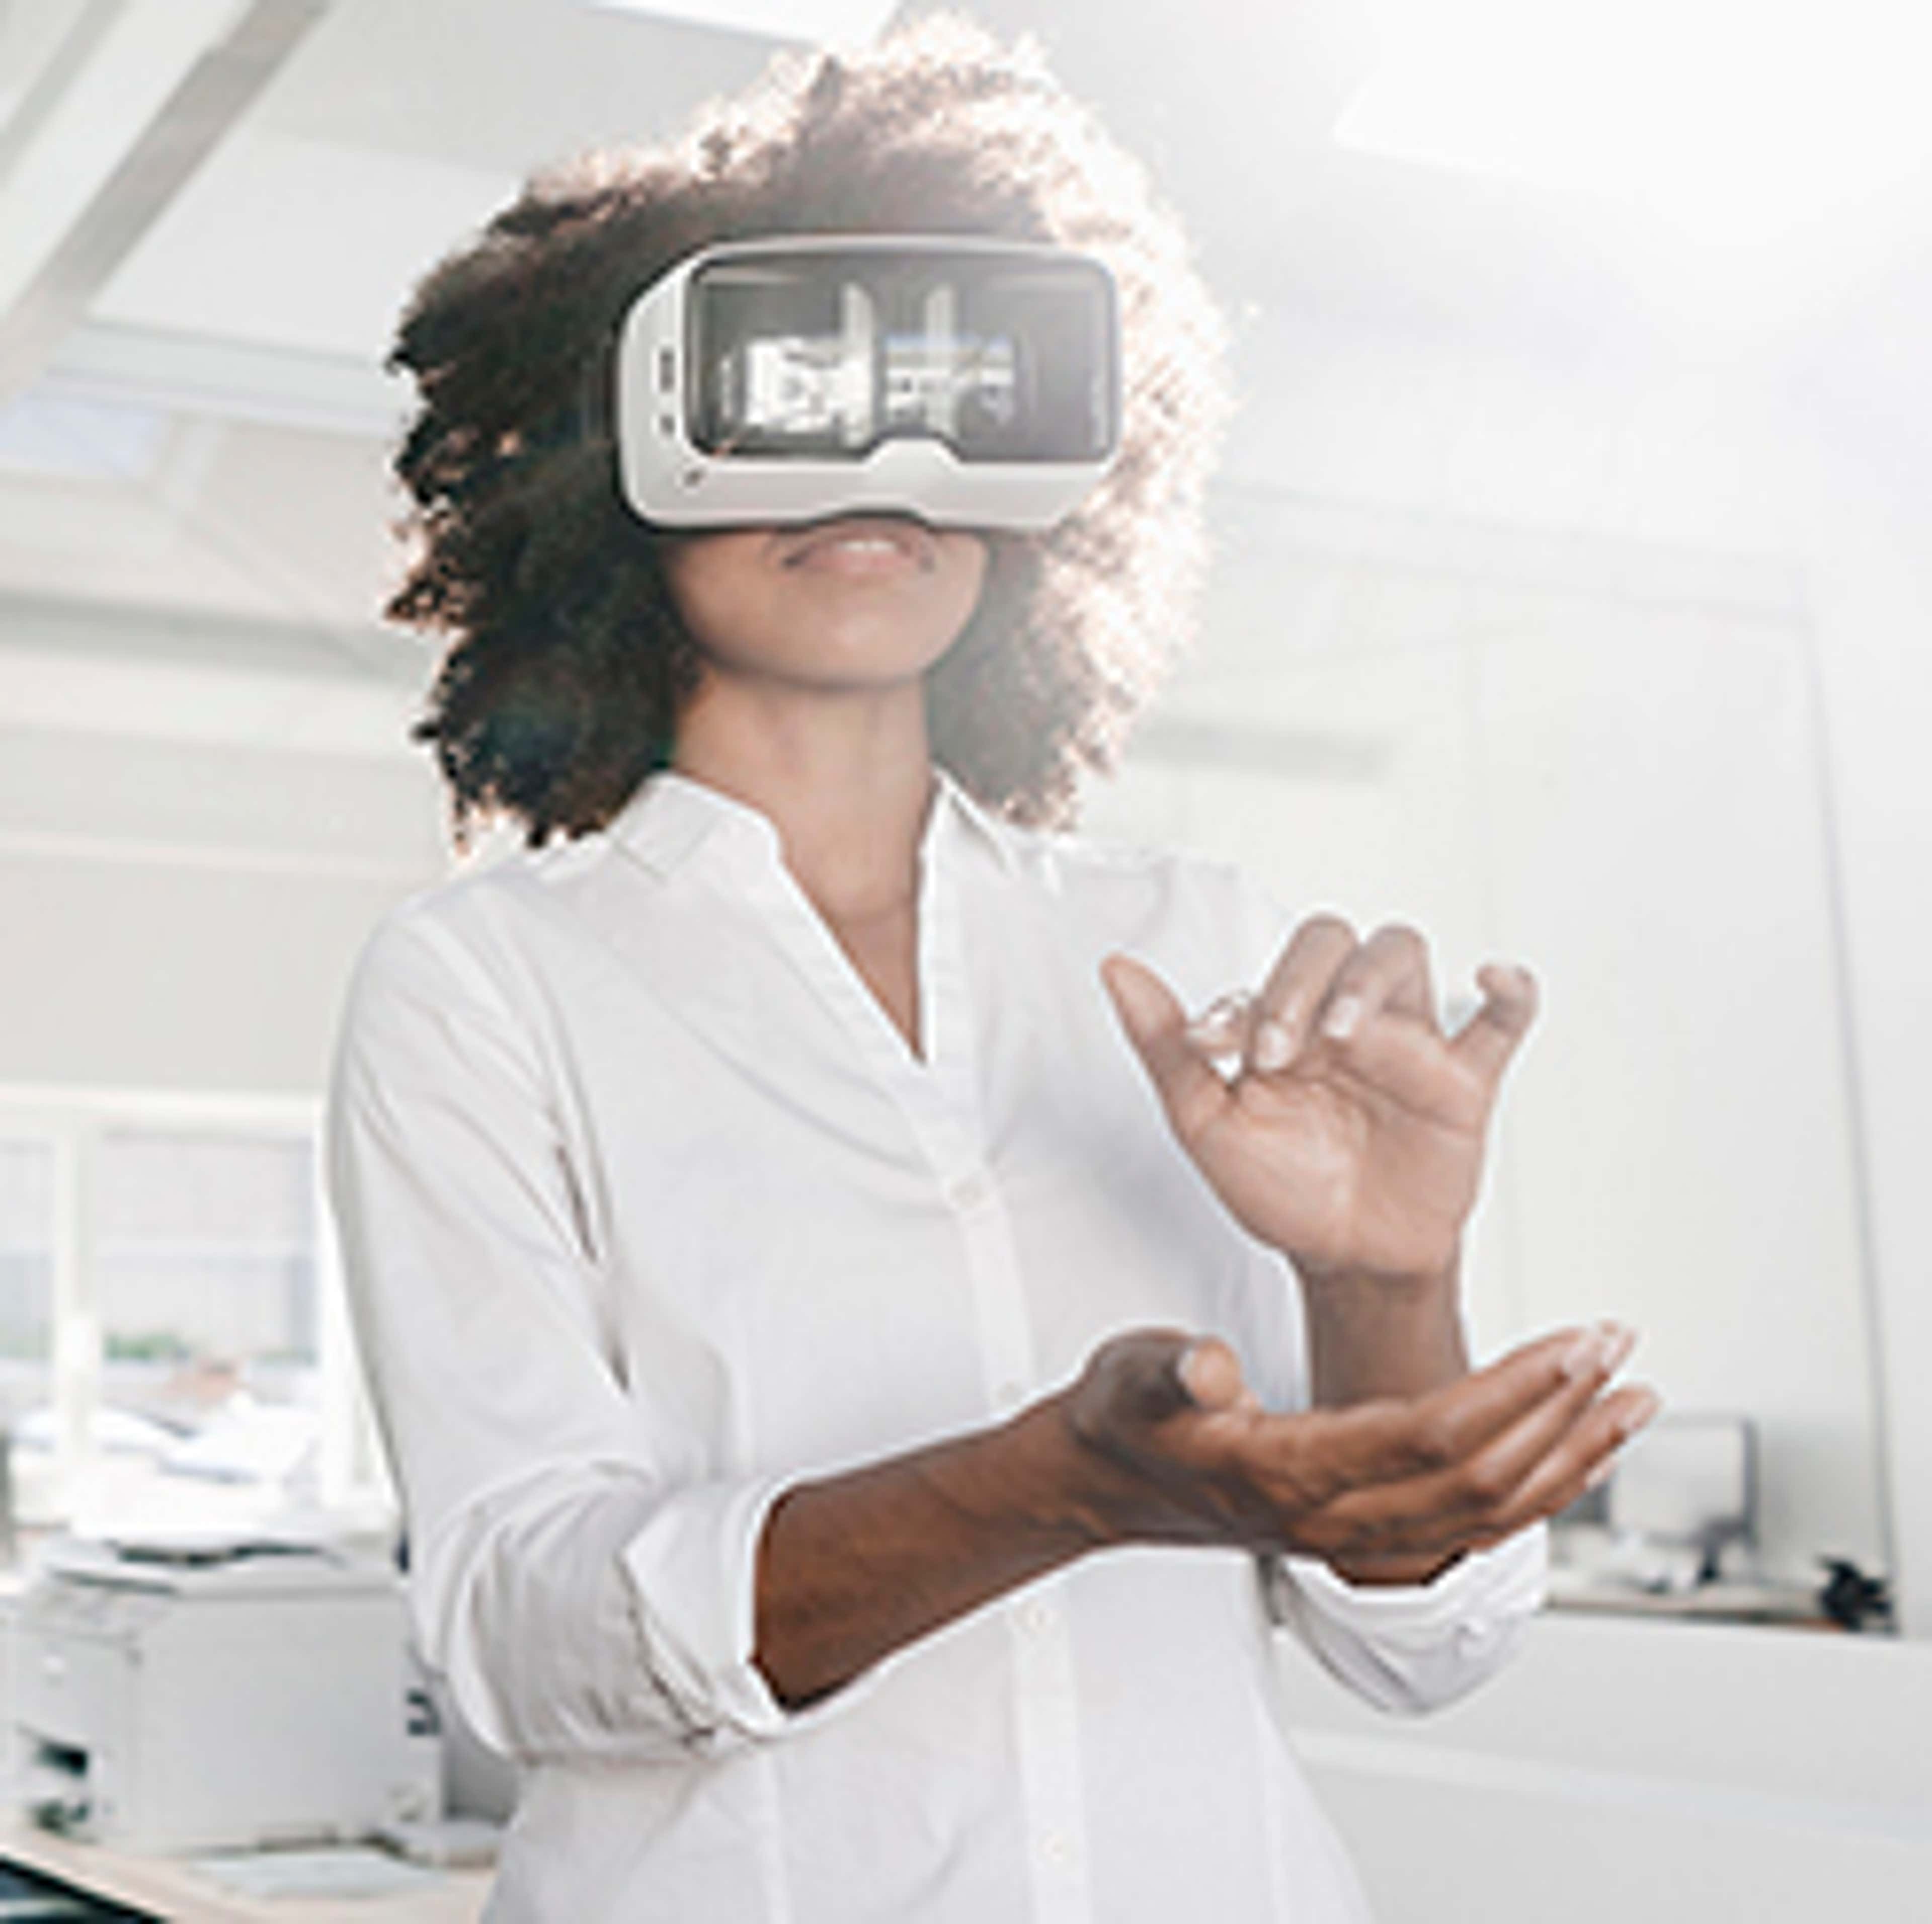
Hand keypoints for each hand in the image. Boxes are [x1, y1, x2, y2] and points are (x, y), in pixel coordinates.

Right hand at [1054, 1323, 1656, 1576]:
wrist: (1100, 1484)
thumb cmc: (1122, 1420)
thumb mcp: (1127, 1377)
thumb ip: (1170, 1371)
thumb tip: (1213, 1368)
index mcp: (1290, 1474)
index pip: (1432, 1438)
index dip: (1516, 1391)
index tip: (1576, 1340)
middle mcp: (1334, 1519)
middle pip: (1481, 1479)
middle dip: (1564, 1412)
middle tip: (1619, 1344)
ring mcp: (1352, 1534)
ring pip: (1491, 1514)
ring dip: (1571, 1457)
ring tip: (1632, 1400)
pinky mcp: (1362, 1531)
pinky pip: (1475, 1523)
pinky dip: (1538, 1487)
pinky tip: (1576, 1448)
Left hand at [1102, 918, 1535, 1282]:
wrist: (1343, 1257)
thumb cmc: (1280, 1186)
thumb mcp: (1206, 1121)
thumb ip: (1164, 1044)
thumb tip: (1116, 967)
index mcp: (1286, 1022)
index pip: (1272, 973)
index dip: (1244, 1001)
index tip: (1214, 1048)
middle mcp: (1345, 1019)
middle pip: (1337, 943)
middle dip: (1302, 984)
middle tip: (1280, 1049)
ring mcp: (1407, 1044)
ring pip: (1403, 956)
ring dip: (1370, 982)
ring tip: (1346, 1033)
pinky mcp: (1463, 1083)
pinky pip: (1504, 1020)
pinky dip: (1511, 990)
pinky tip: (1492, 976)